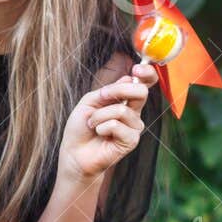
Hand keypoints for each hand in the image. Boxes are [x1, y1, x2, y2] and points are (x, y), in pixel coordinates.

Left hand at [57, 63, 155, 182]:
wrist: (74, 152)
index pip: (144, 83)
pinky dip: (102, 127)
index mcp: (125, 99)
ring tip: (93, 124)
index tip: (137, 69)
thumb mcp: (90, 101)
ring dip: (100, 115)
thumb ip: (109, 90)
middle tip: (102, 96)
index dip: (147, 73)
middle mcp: (133, 112)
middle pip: (141, 91)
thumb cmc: (81, 127)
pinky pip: (117, 125)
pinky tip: (99, 134)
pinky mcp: (131, 141)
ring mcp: (134, 127)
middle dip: (118, 90)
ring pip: (122, 110)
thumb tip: (128, 78)